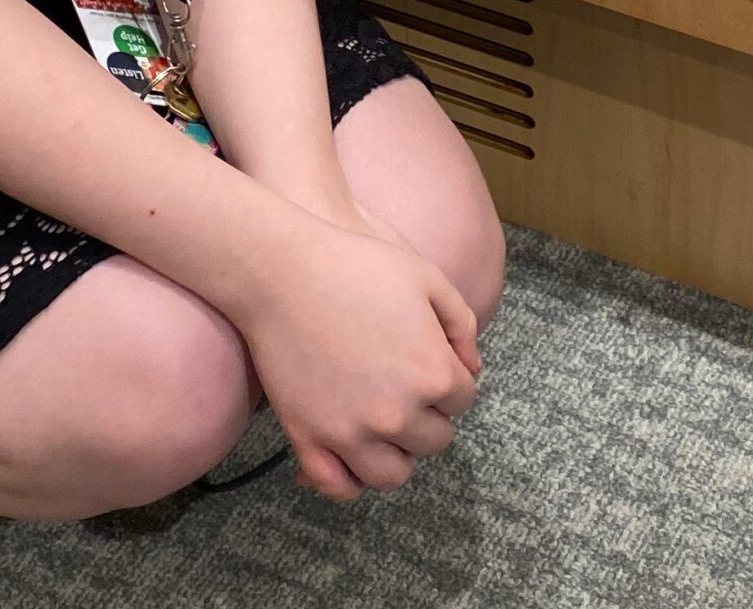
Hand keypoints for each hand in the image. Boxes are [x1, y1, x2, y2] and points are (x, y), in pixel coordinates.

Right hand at [230, 216, 480, 499]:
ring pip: (393, 475)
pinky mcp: (309, 440)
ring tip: (383, 424)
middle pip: (435, 440)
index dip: (450, 377)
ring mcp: (352, 433)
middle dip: (427, 415)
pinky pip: (339, 487)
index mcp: (434, 374)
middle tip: (404, 387)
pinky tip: (350, 454)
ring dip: (396, 452)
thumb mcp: (428, 278)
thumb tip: (470, 368)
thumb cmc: (357, 266)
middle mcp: (398, 414)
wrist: (282, 271)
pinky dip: (349, 480)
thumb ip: (462, 325)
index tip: (428, 361)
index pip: (464, 399)